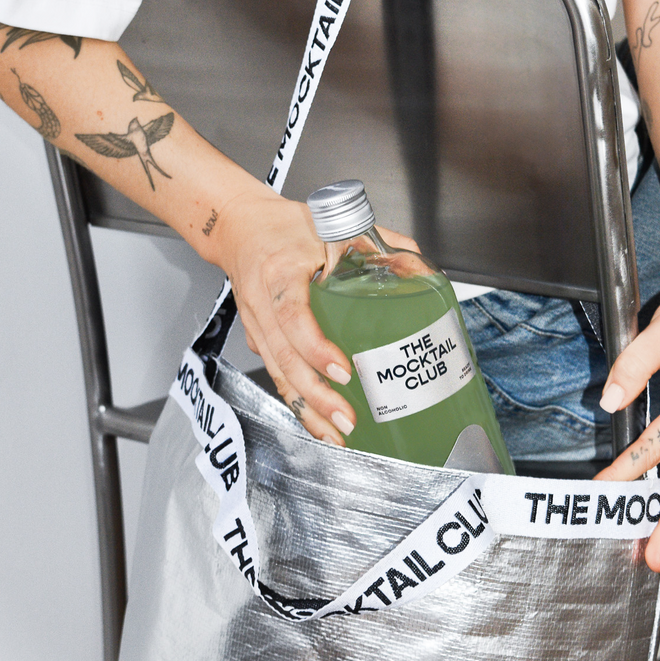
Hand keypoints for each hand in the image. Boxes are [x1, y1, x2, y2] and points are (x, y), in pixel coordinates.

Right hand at [212, 185, 417, 444]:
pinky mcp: (259, 340)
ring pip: (279, 375)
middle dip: (317, 396)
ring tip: (337, 436)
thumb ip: (379, 245)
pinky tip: (320, 423)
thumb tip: (419, 270)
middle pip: (285, 360)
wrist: (240, 228)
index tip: (342, 370)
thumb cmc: (286, 228)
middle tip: (348, 421)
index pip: (293, 318)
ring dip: (308, 409)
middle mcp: (262, 305)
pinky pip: (278, 375)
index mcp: (280, 273)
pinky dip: (299, 402)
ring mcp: (257, 327)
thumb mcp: (333, 224)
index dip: (315, 348)